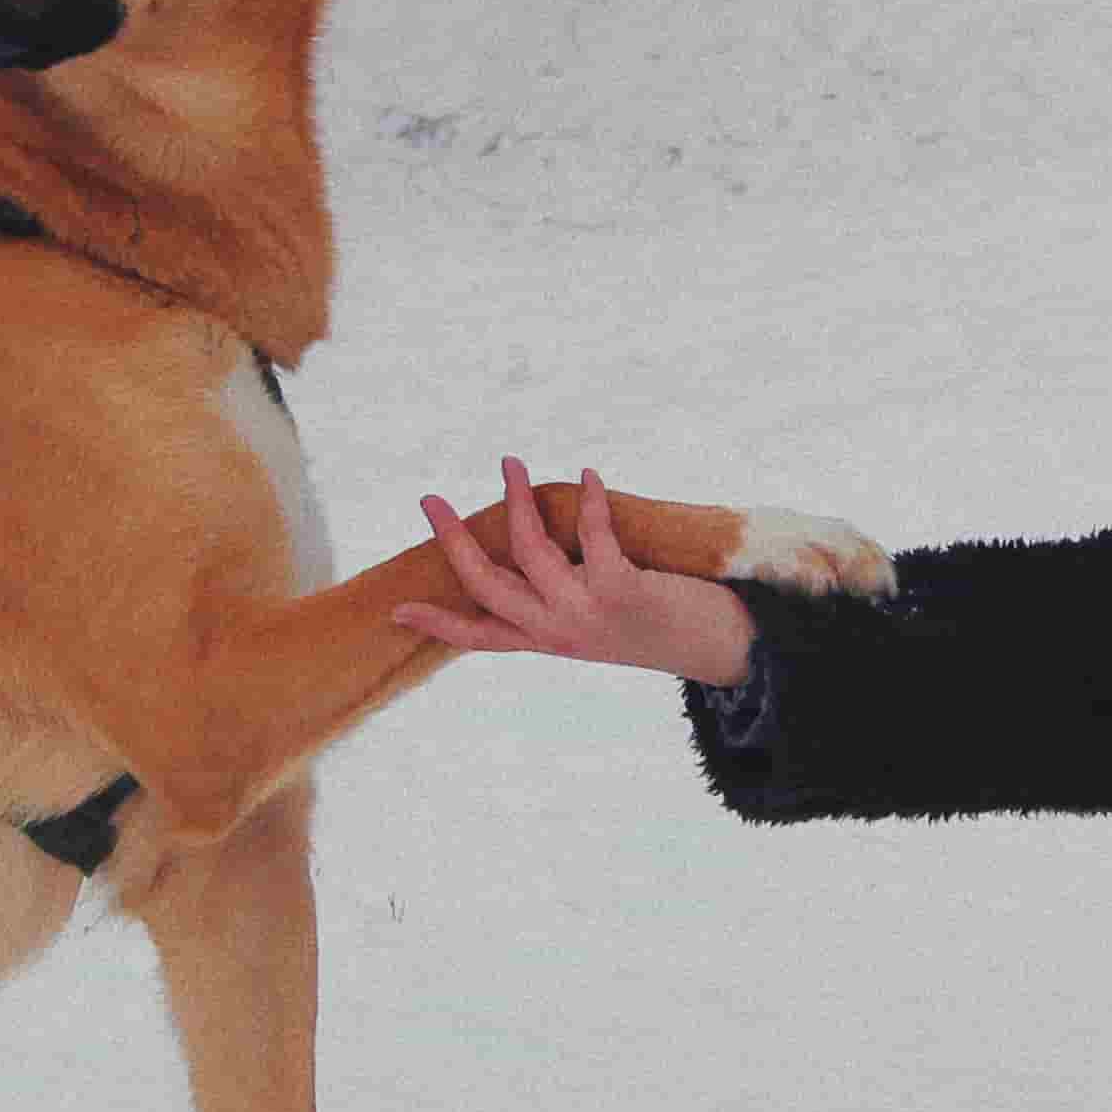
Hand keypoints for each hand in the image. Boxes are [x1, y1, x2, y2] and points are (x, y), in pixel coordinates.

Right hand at [394, 457, 762, 685]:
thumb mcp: (596, 620)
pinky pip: (592, 535)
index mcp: (546, 641)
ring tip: (511, 464)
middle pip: (486, 585)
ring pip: (530, 550)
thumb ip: (559, 595)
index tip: (396, 610)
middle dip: (452, 540)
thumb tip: (531, 544)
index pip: (478, 637)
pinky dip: (590, 499)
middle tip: (429, 500)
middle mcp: (558, 632)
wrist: (714, 647)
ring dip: (517, 500)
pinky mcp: (620, 590)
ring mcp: (586, 613)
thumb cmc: (654, 623)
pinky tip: (590, 474)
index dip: (437, 624)